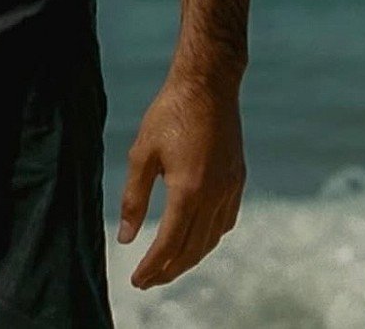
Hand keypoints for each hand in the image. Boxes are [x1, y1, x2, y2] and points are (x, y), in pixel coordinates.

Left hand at [116, 71, 244, 288]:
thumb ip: (134, 198)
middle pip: (192, 249)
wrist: (208, 84)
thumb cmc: (170, 112)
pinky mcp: (237, 178)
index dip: (153, 267)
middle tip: (149, 281)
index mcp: (188, 190)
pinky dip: (209, 237)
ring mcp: (230, 188)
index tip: (137, 281)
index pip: (170, 244)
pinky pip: (225, 221)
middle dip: (169, 270)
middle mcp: (214, 195)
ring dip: (189, 258)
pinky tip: (197, 238)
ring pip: (211, 239)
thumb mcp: (142, 152)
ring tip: (169, 265)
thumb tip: (127, 237)